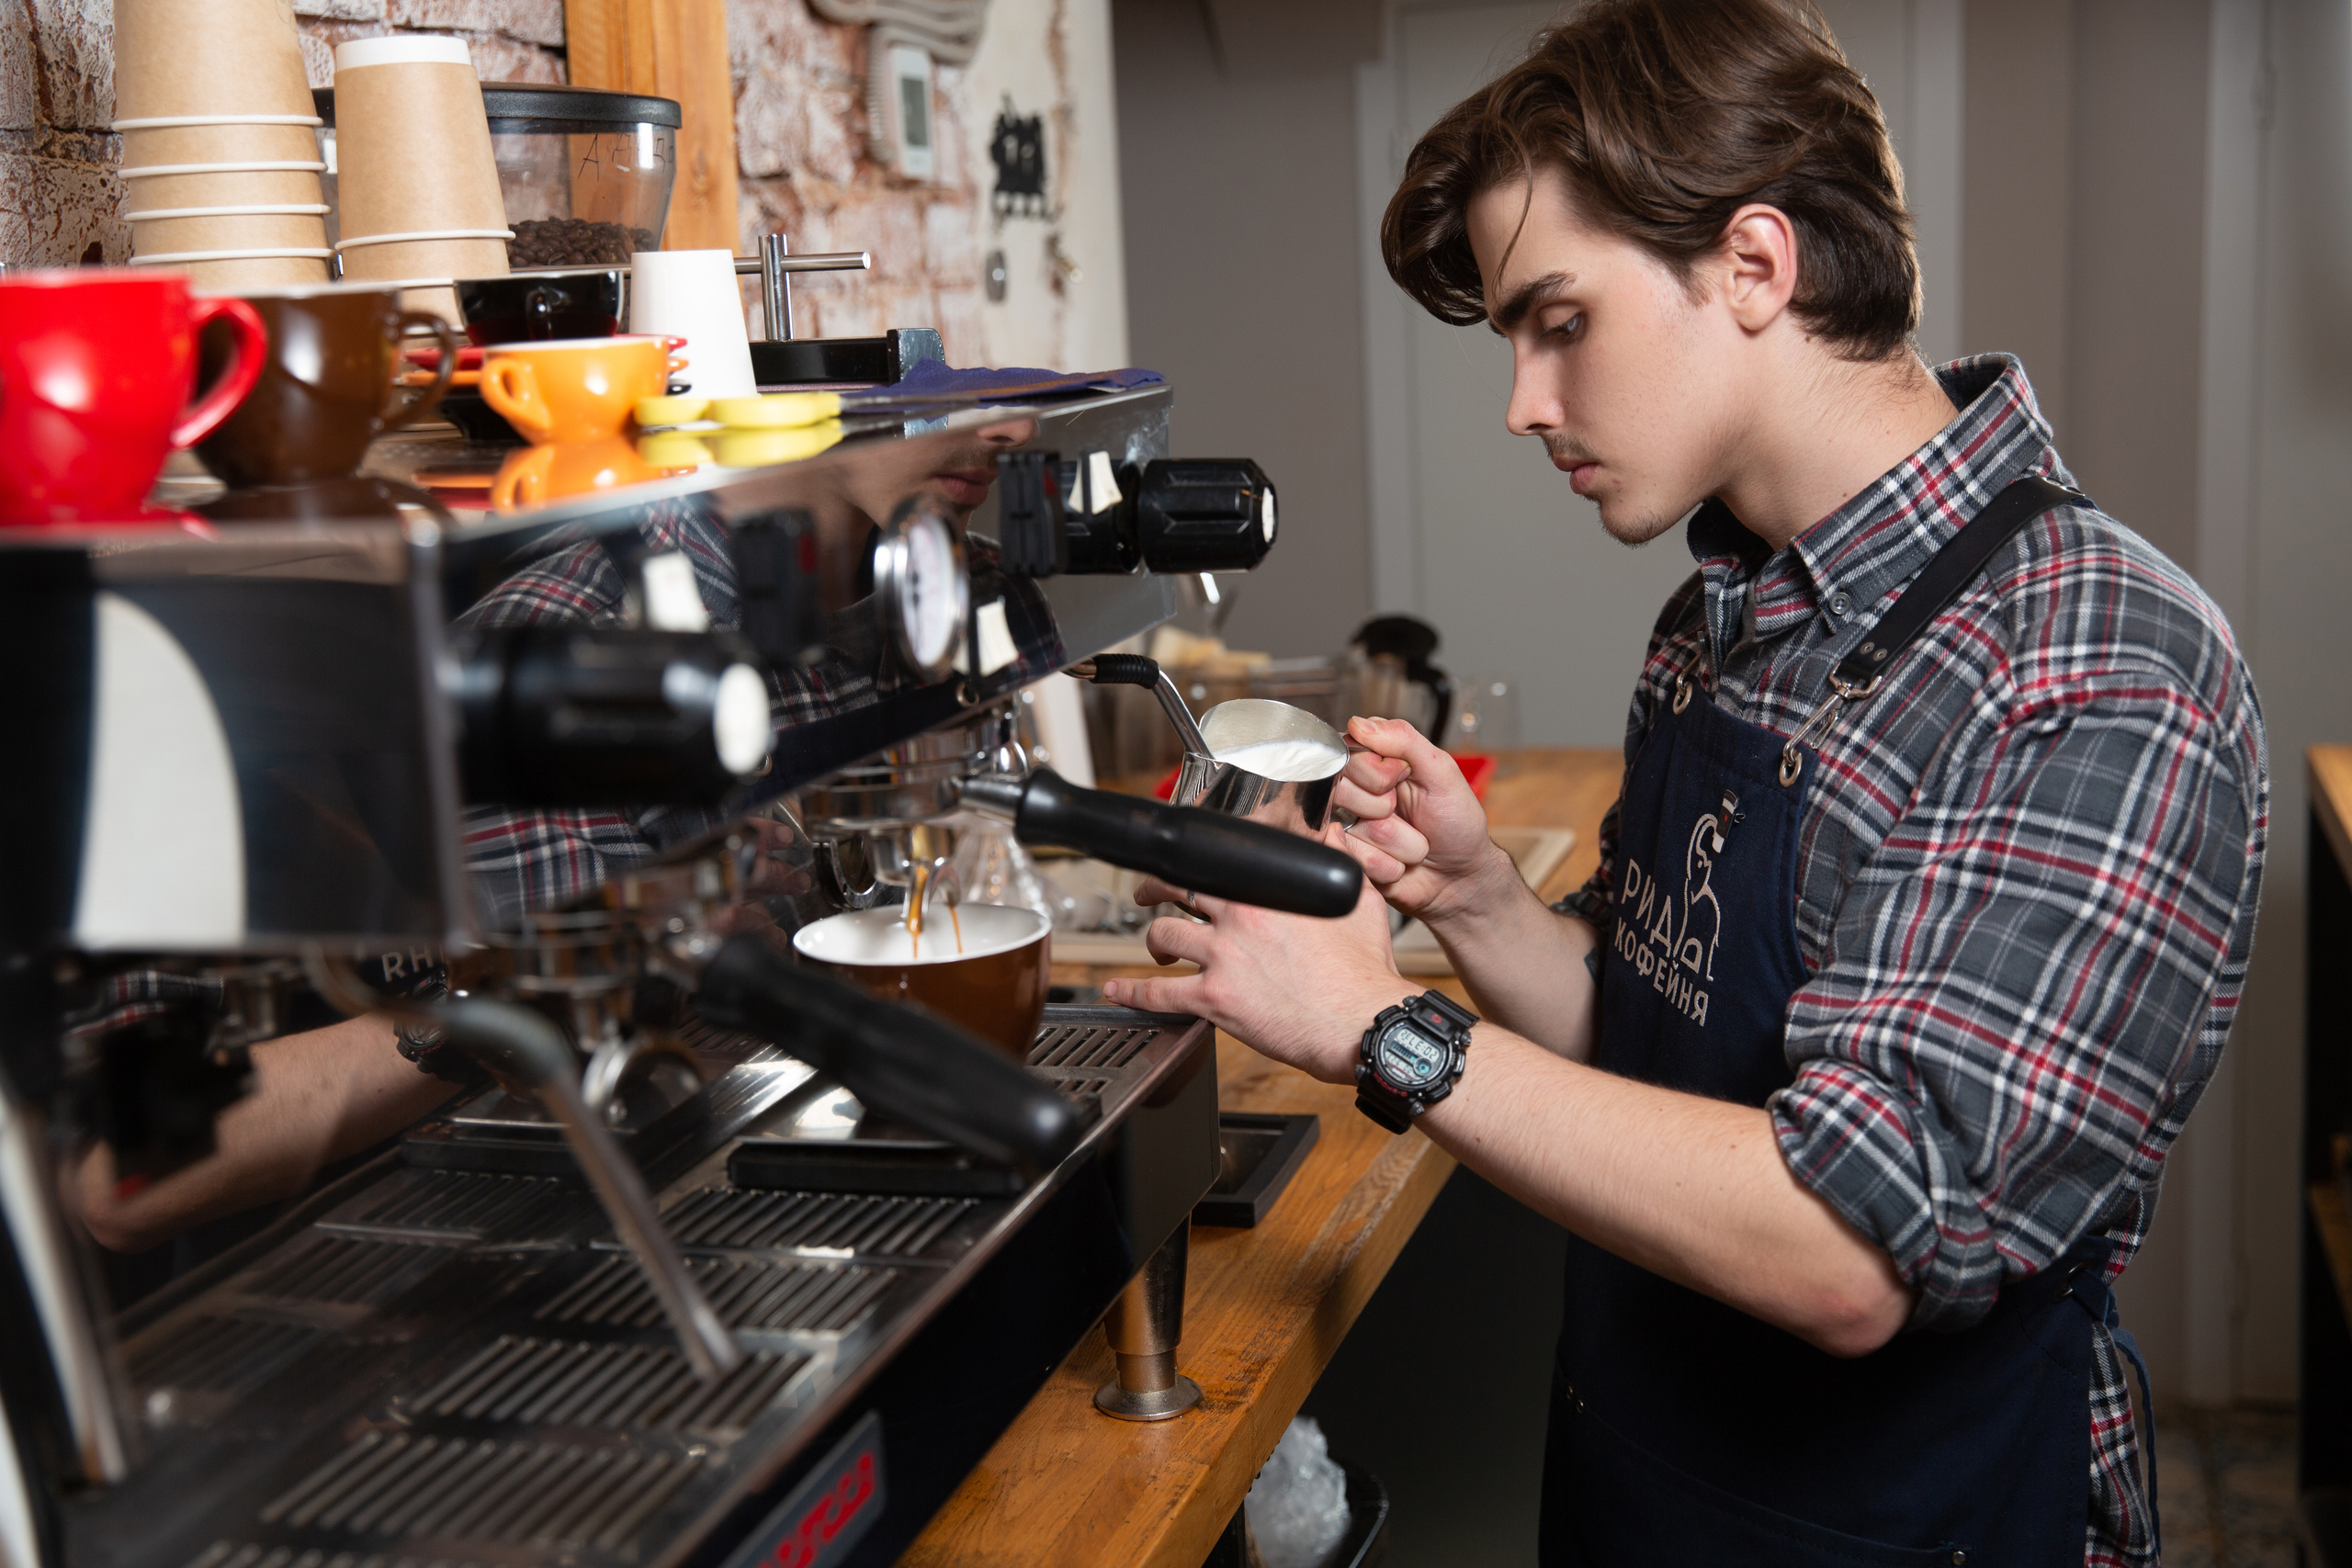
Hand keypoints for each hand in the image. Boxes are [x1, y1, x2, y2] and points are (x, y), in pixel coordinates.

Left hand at [1100, 822, 1411, 1082]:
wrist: (1359, 1022)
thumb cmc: (1362, 972)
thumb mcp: (1358, 903)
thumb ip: (1339, 863)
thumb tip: (1332, 835)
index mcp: (1267, 891)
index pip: (1214, 861)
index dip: (1193, 860)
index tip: (1190, 864)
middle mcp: (1238, 918)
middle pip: (1175, 888)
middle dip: (1154, 888)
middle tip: (1149, 893)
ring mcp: (1222, 958)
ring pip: (1162, 935)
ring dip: (1152, 940)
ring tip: (1156, 947)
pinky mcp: (1214, 999)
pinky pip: (1158, 992)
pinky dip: (1132, 991)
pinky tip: (1119, 990)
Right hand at [1334, 715, 1509, 925]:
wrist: (1461, 878)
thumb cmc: (1457, 824)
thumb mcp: (1442, 773)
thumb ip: (1405, 740)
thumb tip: (1360, 723)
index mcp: (1378, 762)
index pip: (1348, 753)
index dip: (1376, 773)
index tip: (1402, 780)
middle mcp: (1357, 793)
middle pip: (1342, 791)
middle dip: (1384, 809)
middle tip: (1406, 813)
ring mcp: (1350, 828)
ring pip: (1352, 830)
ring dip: (1395, 842)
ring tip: (1411, 843)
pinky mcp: (1349, 860)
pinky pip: (1353, 860)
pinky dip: (1386, 865)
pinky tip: (1399, 865)